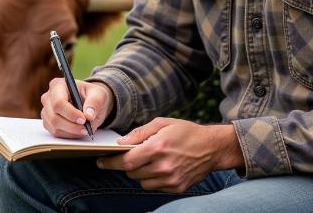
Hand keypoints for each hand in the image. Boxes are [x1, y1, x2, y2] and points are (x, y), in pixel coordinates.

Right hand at [41, 78, 113, 138]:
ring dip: (71, 132)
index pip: (58, 102)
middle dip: (72, 125)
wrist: (90, 102)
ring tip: (84, 129)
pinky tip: (78, 130)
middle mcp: (48, 97)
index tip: (83, 119)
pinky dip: (69, 135)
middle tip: (86, 128)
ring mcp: (46, 111)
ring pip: (55, 127)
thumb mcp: (98, 94)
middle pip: (54, 117)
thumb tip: (89, 115)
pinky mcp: (48, 123)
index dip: (70, 113)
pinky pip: (56, 133)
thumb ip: (95, 102)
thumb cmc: (92, 95)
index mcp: (58, 85)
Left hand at [97, 117, 243, 192]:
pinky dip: (153, 178)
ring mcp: (170, 180)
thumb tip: (121, 143)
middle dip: (127, 164)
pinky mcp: (176, 188)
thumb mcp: (162, 123)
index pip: (127, 161)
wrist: (212, 147)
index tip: (100, 161)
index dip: (110, 162)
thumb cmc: (186, 131)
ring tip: (151, 159)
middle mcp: (163, 166)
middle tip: (132, 155)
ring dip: (140, 172)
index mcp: (157, 148)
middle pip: (132, 172)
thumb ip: (140, 133)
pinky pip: (155, 187)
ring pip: (141, 182)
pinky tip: (161, 167)